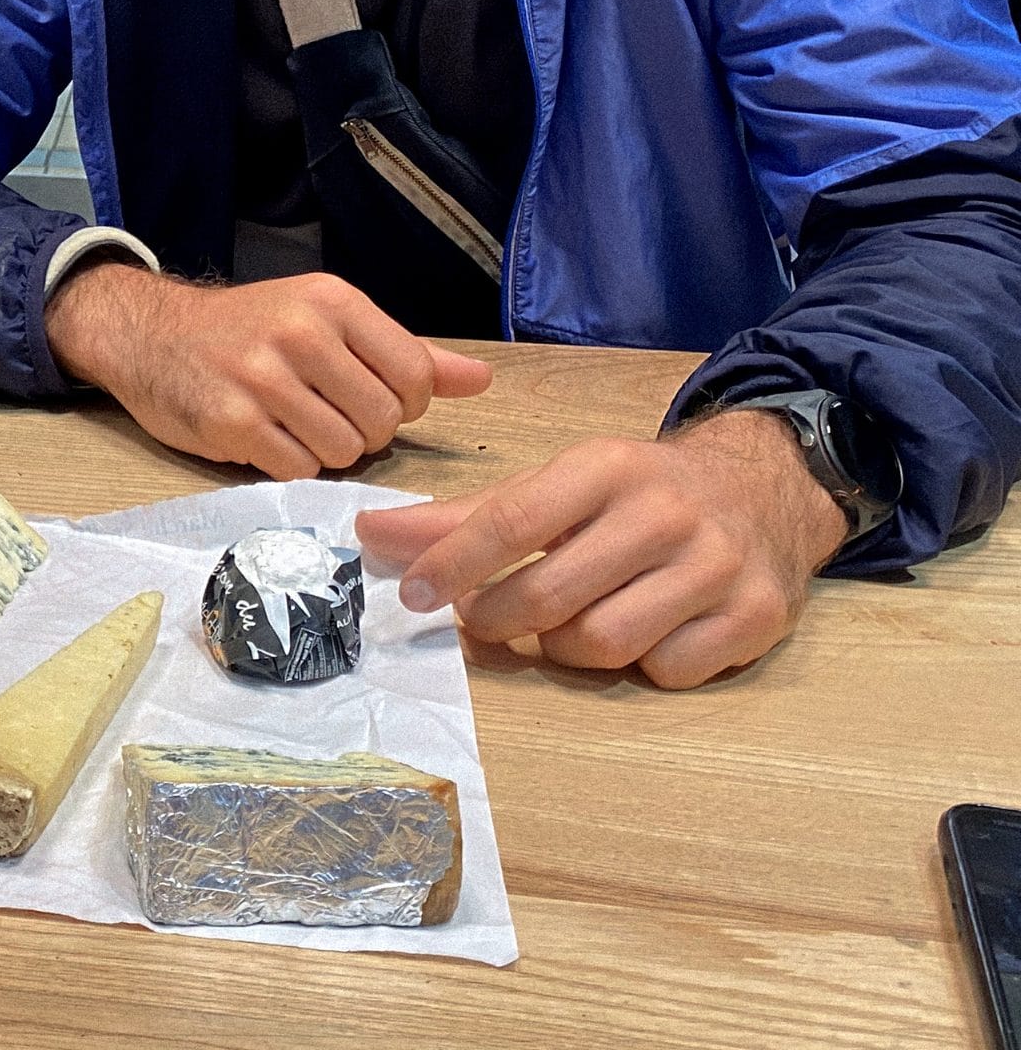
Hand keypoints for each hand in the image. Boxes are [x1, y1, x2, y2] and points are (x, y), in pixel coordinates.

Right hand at [45, 263, 490, 478]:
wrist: (149, 335)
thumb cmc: (246, 330)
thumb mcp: (325, 320)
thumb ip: (404, 352)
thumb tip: (481, 381)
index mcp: (332, 302)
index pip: (417, 375)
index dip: (406, 403)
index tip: (372, 398)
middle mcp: (299, 333)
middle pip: (384, 420)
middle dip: (366, 432)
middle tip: (328, 416)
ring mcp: (262, 378)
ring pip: (344, 451)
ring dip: (328, 452)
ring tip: (296, 426)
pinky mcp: (231, 422)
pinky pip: (298, 469)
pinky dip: (290, 465)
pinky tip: (267, 440)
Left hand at [355, 410, 850, 688]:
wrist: (766, 490)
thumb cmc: (637, 494)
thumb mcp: (559, 485)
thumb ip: (467, 516)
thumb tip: (373, 535)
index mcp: (606, 468)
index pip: (511, 520)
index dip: (452, 564)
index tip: (411, 594)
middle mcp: (665, 513)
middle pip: (550, 597)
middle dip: (500, 618)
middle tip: (485, 616)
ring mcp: (717, 567)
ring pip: (603, 644)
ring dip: (567, 647)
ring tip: (565, 622)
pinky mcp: (756, 617)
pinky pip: (667, 671)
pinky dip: (641, 665)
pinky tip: (642, 631)